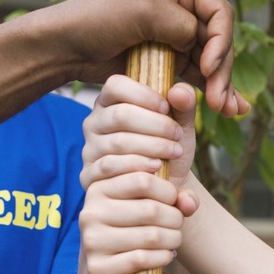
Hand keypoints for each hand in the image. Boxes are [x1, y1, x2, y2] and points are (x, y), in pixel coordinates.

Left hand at [53, 0, 249, 115]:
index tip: (208, 68)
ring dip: (221, 87)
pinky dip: (208, 91)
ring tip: (227, 111)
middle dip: (222, 71)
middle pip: (218, 41)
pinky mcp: (169, 60)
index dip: (220, 41)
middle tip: (220, 102)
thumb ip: (180, 24)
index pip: (219, 12)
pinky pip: (196, 76)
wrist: (69, 45)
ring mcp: (177, 35)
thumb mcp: (144, 11)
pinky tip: (225, 109)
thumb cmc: (101, 18)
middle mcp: (184, 8)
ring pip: (211, 62)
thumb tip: (202, 42)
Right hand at [79, 171, 186, 273]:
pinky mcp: (97, 267)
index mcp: (98, 187)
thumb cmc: (130, 228)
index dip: (167, 189)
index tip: (175, 198)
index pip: (142, 179)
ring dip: (173, 239)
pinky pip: (142, 259)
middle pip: (151, 209)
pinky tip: (166, 255)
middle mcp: (90, 212)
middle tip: (178, 223)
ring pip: (151, 236)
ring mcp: (92, 241)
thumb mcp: (144, 203)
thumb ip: (173, 196)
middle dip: (175, 217)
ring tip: (174, 239)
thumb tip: (189, 203)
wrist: (104, 268)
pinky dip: (162, 257)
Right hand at [81, 75, 198, 191]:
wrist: (163, 187)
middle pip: (120, 115)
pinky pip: (110, 167)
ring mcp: (89, 150)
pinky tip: (158, 167)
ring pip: (118, 142)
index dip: (143, 94)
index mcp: (109, 102)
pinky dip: (138, 166)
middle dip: (155, 125)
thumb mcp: (180, 124)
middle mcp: (94, 123)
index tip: (166, 108)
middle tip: (177, 135)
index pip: (115, 85)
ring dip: (152, 146)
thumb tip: (178, 92)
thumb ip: (184, 104)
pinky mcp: (88, 175)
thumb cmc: (167, 148)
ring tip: (174, 151)